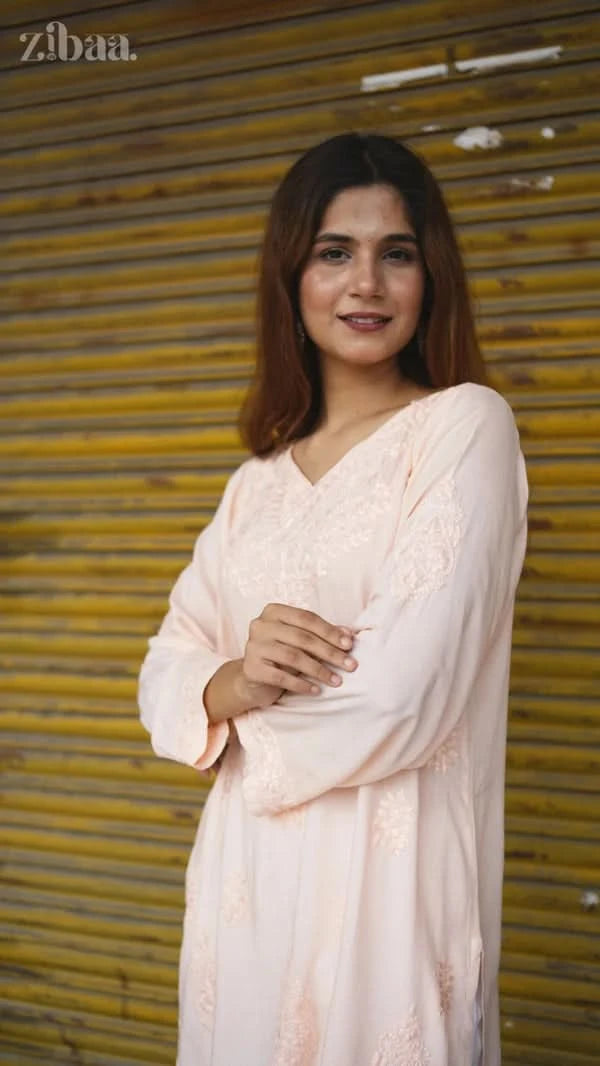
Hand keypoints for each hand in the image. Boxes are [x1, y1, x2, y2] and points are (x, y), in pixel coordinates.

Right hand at [239, 602, 357, 709]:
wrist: (254, 680)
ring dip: (319, 670)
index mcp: (274, 611)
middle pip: (302, 638)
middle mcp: (260, 625)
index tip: (350, 645)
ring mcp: (253, 646)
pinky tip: (316, 690)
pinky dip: (301, 684)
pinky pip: (281, 677)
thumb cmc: (281, 656)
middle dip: (330, 652)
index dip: (330, 631)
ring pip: (293, 657)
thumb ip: (322, 634)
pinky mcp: (251, 668)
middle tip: (350, 665)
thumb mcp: (301, 641)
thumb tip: (349, 634)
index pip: (307, 618)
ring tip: (336, 680)